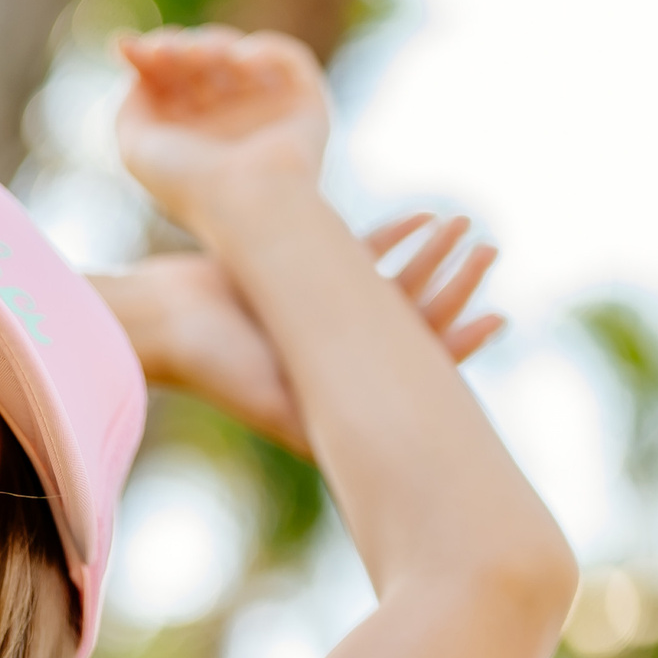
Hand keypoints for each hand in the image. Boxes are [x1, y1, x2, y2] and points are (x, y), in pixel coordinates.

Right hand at [97, 214, 503, 457]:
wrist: (158, 321)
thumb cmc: (214, 367)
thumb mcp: (283, 401)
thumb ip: (336, 413)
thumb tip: (398, 442)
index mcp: (339, 392)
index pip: (412, 369)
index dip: (459, 343)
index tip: (499, 316)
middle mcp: (333, 357)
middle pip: (410, 322)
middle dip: (455, 286)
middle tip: (493, 250)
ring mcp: (315, 316)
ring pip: (389, 283)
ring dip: (429, 254)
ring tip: (465, 224)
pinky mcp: (294, 277)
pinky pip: (355, 253)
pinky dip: (389, 236)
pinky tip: (421, 215)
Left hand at [115, 27, 329, 229]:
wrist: (248, 204)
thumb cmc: (190, 183)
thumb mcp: (136, 148)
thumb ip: (131, 106)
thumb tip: (143, 71)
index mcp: (193, 135)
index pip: (172, 80)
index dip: (150, 57)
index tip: (128, 48)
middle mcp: (229, 123)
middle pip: (201, 63)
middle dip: (179, 48)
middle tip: (166, 53)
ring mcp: (268, 112)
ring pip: (238, 55)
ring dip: (213, 44)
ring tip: (200, 56)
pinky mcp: (306, 105)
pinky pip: (289, 59)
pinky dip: (264, 49)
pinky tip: (239, 61)